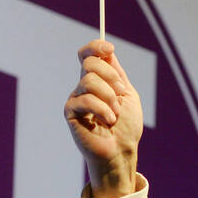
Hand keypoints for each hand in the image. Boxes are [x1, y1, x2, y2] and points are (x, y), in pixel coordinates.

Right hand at [63, 39, 143, 197]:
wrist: (122, 150)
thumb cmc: (127, 127)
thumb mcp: (127, 94)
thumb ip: (116, 73)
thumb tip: (106, 51)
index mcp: (98, 80)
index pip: (88, 55)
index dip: (96, 47)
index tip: (110, 48)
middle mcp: (84, 87)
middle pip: (89, 64)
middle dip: (110, 76)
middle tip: (120, 93)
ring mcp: (76, 98)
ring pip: (89, 81)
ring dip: (109, 98)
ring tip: (115, 115)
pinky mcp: (70, 112)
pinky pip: (84, 99)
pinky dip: (101, 110)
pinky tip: (107, 121)